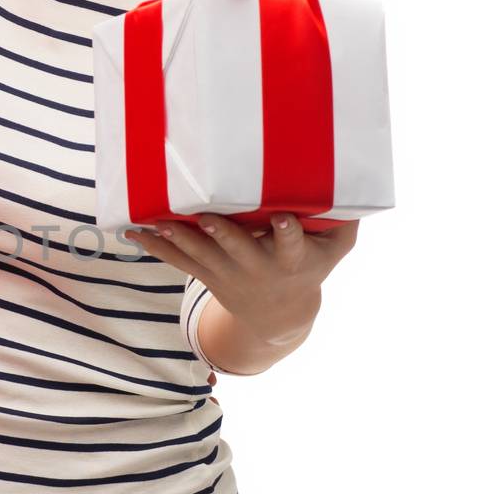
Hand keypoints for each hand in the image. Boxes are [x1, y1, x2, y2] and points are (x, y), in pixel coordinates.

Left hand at [128, 215, 357, 347]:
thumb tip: (359, 176)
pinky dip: (156, 247)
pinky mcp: (207, 276)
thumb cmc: (311, 266)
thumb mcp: (336, 249)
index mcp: (291, 260)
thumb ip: (346, 219)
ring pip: (202, 256)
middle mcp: (258, 268)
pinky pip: (178, 262)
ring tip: (157, 224)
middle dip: (223, 235)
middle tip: (206, 217)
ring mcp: (228, 274)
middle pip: (238, 251)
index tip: (282, 218)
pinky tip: (133, 232)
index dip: (286, 232)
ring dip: (179, 240)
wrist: (278, 316)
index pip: (291, 245)